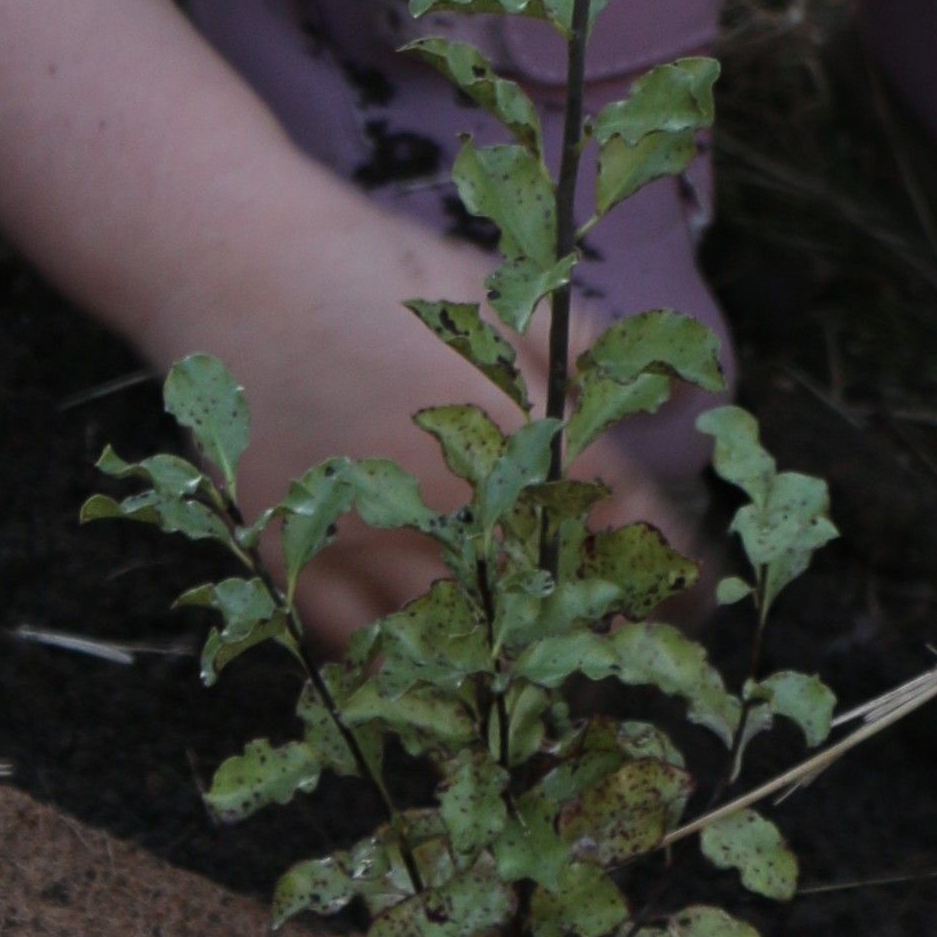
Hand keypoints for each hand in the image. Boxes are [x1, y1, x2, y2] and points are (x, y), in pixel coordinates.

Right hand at [250, 251, 707, 648]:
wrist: (240, 265)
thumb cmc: (383, 269)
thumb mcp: (505, 291)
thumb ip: (593, 356)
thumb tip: (686, 398)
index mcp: (513, 429)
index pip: (623, 526)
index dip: (673, 572)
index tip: (695, 597)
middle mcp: (446, 498)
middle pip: (553, 604)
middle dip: (598, 628)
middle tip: (626, 640)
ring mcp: (366, 540)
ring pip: (463, 645)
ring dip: (514, 663)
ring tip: (546, 671)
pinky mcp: (295, 563)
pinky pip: (368, 650)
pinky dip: (416, 669)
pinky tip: (447, 667)